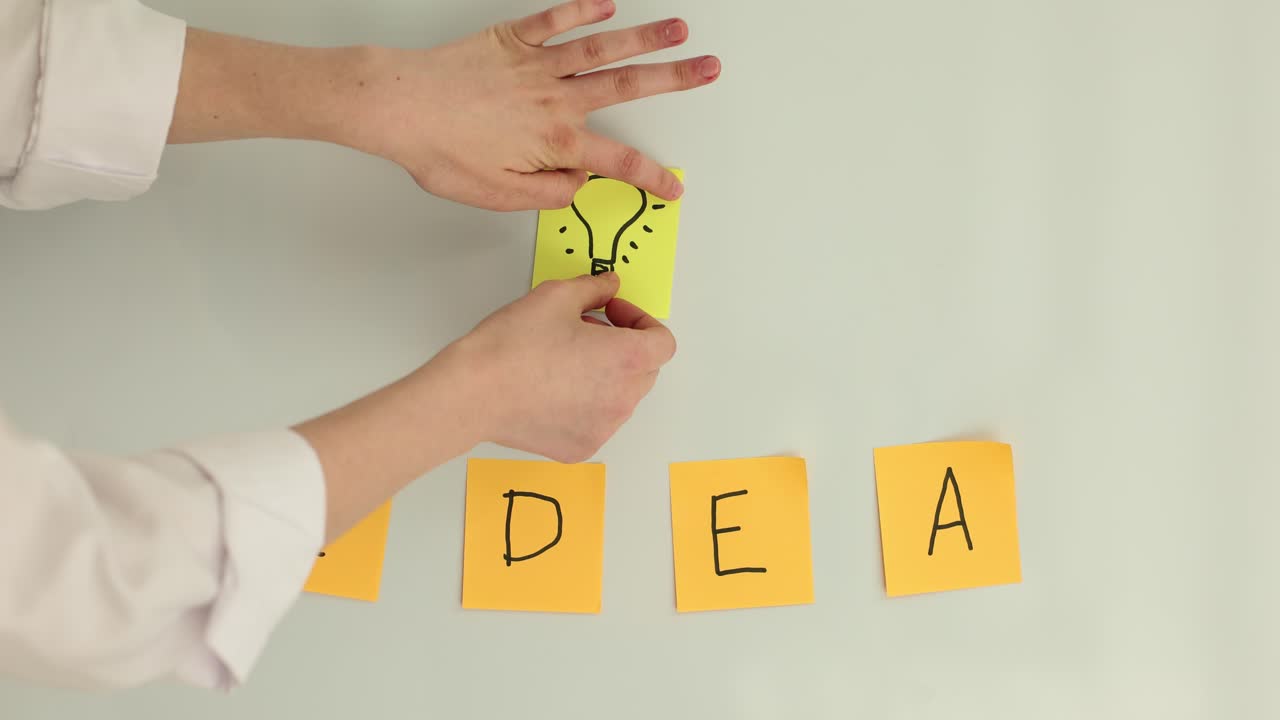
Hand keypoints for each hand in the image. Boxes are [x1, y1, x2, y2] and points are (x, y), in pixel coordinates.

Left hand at [352, 0, 720, 210]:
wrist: (398, 106)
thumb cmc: (439, 150)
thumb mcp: (496, 194)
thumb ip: (546, 194)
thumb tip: (576, 185)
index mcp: (555, 143)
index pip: (618, 163)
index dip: (651, 178)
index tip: (673, 187)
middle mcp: (555, 100)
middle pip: (629, 88)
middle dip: (676, 79)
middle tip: (710, 68)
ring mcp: (537, 65)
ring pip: (602, 48)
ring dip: (645, 38)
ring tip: (678, 28)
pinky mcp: (512, 40)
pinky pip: (555, 20)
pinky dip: (583, 9)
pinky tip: (608, 3)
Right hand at [438, 273, 675, 462]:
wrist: (472, 393)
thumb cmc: (512, 346)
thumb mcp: (557, 296)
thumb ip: (594, 288)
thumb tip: (609, 285)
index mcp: (627, 359)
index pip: (663, 342)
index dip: (641, 321)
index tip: (613, 313)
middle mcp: (623, 399)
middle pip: (645, 370)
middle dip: (623, 346)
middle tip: (585, 331)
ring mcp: (604, 428)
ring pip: (621, 397)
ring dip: (605, 375)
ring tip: (564, 359)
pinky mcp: (582, 447)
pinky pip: (597, 421)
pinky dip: (585, 404)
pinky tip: (551, 389)